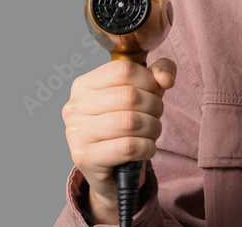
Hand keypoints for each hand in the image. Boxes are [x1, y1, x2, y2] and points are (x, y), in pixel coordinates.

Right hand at [62, 57, 176, 218]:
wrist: (112, 171)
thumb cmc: (127, 125)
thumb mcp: (144, 92)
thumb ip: (159, 72)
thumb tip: (166, 79)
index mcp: (84, 85)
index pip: (124, 70)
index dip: (149, 80)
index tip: (154, 92)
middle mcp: (75, 107)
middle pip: (130, 96)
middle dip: (154, 107)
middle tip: (155, 117)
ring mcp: (76, 133)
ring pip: (130, 122)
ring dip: (153, 128)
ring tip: (152, 133)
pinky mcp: (84, 157)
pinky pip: (128, 146)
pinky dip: (147, 147)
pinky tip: (146, 149)